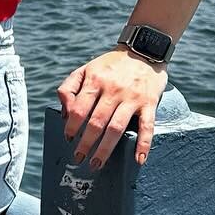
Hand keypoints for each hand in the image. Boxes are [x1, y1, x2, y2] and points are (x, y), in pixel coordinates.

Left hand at [57, 47, 168, 170]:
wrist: (144, 49)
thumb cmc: (110, 65)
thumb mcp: (85, 69)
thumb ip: (68, 88)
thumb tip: (64, 113)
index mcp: (95, 81)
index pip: (79, 109)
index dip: (71, 126)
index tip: (68, 138)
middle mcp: (113, 90)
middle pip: (96, 122)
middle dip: (85, 144)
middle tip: (79, 158)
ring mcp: (132, 97)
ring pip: (117, 128)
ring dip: (106, 149)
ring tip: (97, 164)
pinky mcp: (149, 102)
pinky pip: (147, 126)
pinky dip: (143, 144)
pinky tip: (139, 160)